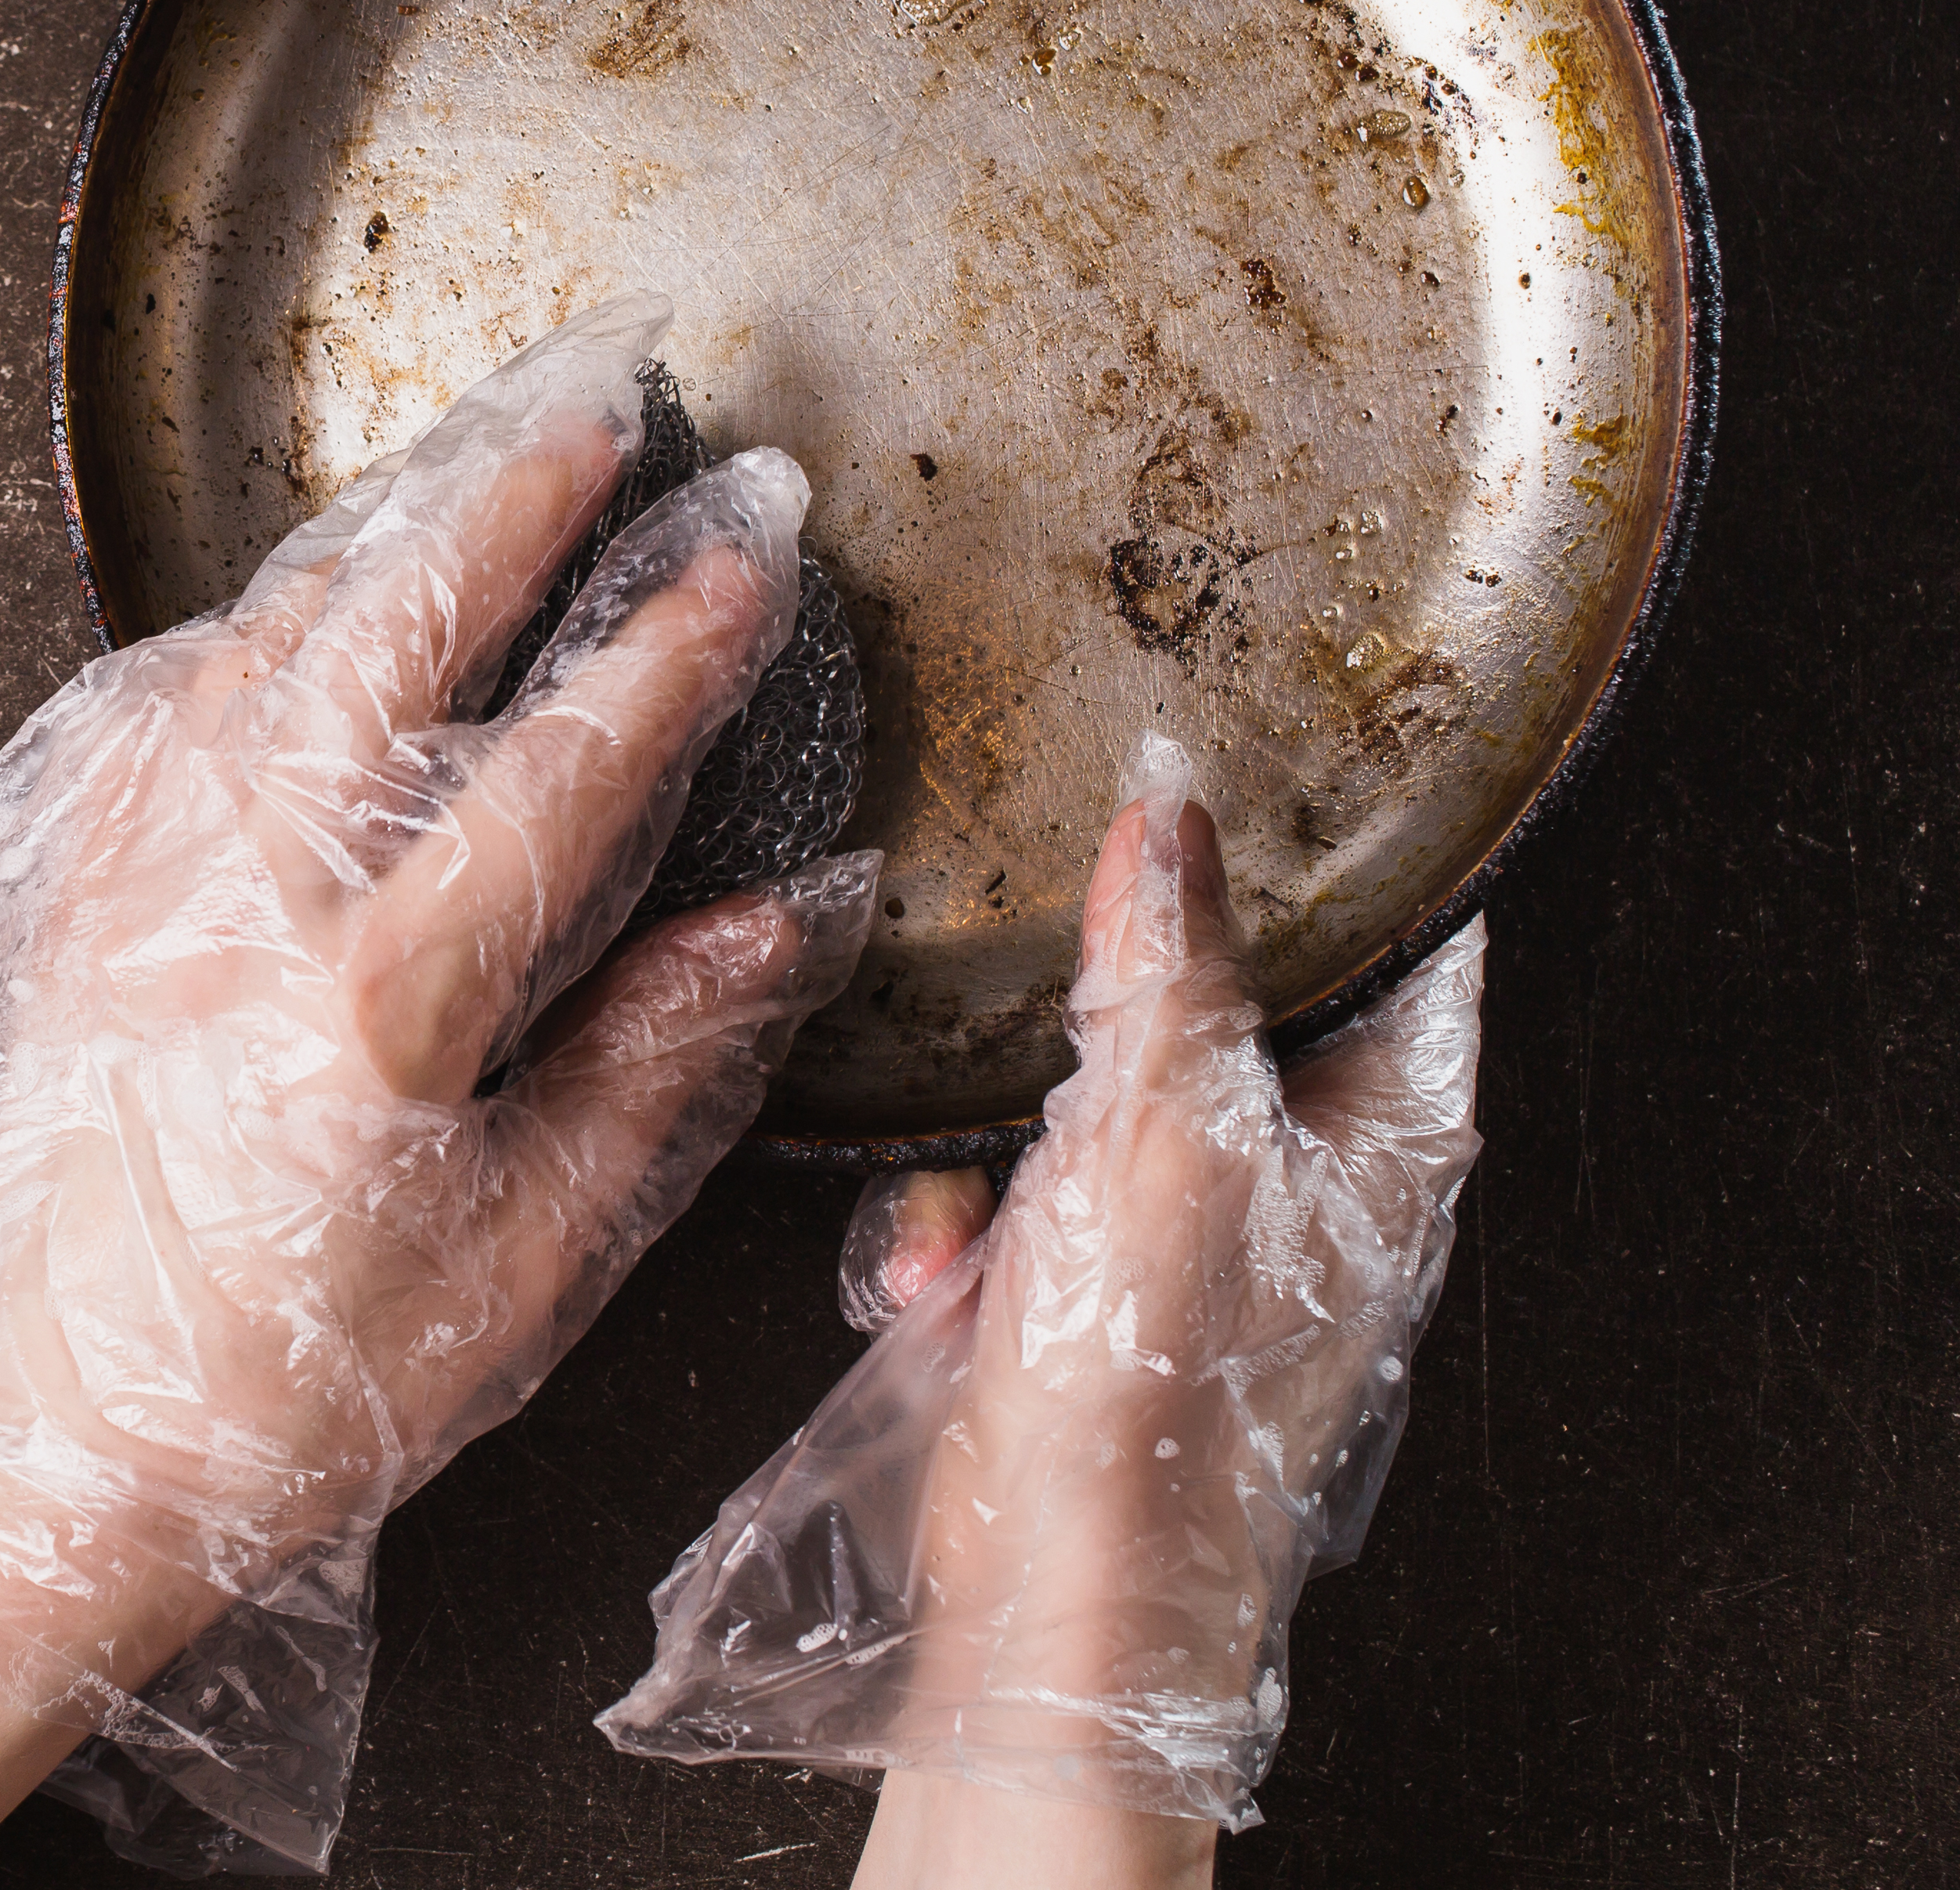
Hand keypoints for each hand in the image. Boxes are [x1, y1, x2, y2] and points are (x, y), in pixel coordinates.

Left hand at [0, 294, 879, 1869]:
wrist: (53, 1437)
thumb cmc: (295, 1378)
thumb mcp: (528, 1255)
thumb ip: (660, 1061)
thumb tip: (791, 914)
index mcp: (381, 988)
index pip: (568, 758)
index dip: (674, 640)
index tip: (751, 546)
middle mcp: (242, 889)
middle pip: (395, 622)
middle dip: (512, 490)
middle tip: (604, 394)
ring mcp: (133, 871)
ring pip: (268, 632)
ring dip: (383, 530)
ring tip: (478, 456)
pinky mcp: (58, 887)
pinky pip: (160, 697)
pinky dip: (250, 622)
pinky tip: (302, 600)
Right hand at [604, 735, 1483, 1840]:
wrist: (1059, 1602)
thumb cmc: (1154, 1394)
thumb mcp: (1159, 1123)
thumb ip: (1163, 951)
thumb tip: (1170, 802)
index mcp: (1389, 1125)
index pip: (1402, 923)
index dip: (1322, 831)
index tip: (1233, 746)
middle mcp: (1312, 1169)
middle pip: (1212, 988)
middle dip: (1087, 1004)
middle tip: (1035, 1003)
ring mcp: (1201, 1232)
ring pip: (1084, 1082)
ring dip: (999, 1134)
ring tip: (980, 1210)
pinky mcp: (1099, 1289)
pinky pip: (1016, 1189)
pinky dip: (962, 1226)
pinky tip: (945, 1282)